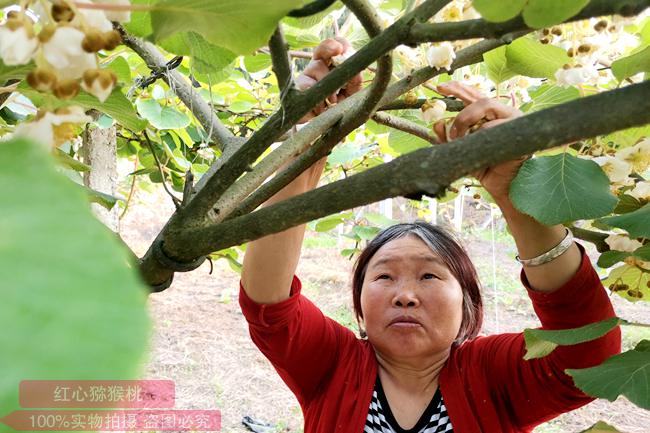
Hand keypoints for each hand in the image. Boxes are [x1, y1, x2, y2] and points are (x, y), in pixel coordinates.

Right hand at [296, 37, 362, 122]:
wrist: (318, 127)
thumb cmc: (336, 108)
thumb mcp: (350, 95)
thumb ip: (355, 83)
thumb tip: (356, 72)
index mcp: (333, 66)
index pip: (336, 48)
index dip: (340, 44)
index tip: (344, 48)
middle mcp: (319, 67)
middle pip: (322, 49)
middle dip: (330, 47)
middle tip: (338, 50)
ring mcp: (306, 76)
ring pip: (317, 67)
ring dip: (329, 85)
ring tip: (333, 102)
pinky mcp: (298, 88)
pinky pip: (308, 86)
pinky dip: (318, 98)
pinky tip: (321, 108)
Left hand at [432, 81, 528, 201]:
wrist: (503, 185)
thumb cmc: (485, 166)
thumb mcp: (461, 151)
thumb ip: (448, 138)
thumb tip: (436, 124)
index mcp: (490, 115)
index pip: (474, 96)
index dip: (458, 89)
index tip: (440, 88)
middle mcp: (503, 113)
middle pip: (480, 97)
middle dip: (460, 99)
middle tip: (446, 111)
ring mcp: (513, 118)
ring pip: (487, 105)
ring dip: (466, 119)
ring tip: (458, 138)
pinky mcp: (519, 128)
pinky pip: (494, 124)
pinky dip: (480, 133)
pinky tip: (476, 145)